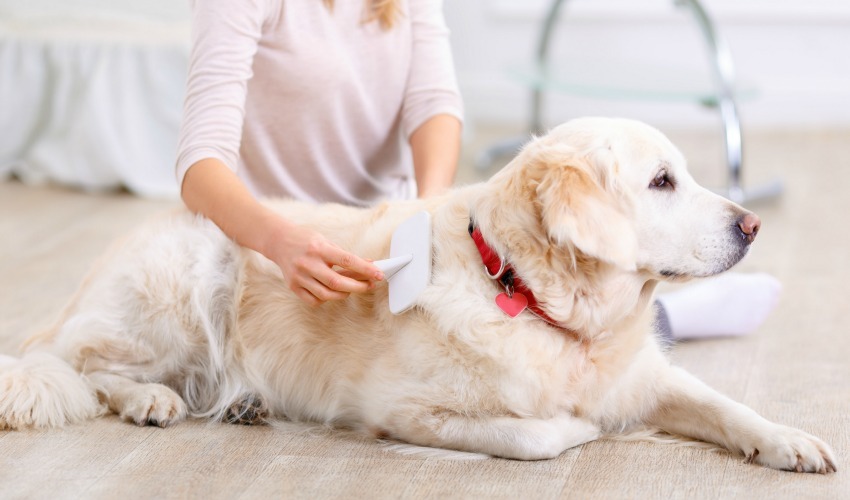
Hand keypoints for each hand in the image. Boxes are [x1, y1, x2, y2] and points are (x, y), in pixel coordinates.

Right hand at [263, 219, 383, 305]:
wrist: (278, 241)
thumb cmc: (305, 240)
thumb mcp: (326, 241)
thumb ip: (345, 255)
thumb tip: (368, 264)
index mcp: (319, 249)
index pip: (347, 260)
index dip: (365, 269)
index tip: (379, 274)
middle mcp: (308, 263)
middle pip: (337, 282)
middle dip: (358, 286)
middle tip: (369, 285)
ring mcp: (299, 277)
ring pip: (327, 295)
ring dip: (344, 294)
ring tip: (352, 288)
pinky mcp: (293, 286)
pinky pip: (315, 300)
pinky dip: (327, 299)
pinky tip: (332, 291)